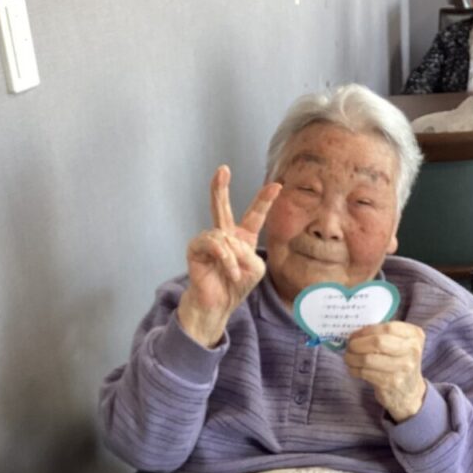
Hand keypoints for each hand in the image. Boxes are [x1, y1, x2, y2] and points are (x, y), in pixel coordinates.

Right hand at [178, 166, 280, 347]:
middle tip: (222, 169)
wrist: (218, 303)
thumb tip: (230, 244)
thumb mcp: (255, 268)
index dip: (265, 200)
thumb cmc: (237, 286)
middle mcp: (224, 235)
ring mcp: (209, 240)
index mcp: (242, 237)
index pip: (255, 215)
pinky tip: (227, 271)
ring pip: (225, 236)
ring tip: (234, 274)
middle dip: (220, 188)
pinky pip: (215, 244)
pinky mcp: (196, 248)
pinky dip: (225, 259)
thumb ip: (250, 252)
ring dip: (234, 258)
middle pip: (222, 207)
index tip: (277, 185)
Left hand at [345, 321, 426, 421]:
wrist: (409, 392)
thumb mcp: (401, 344)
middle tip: (349, 346)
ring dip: (352, 357)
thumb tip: (356, 334)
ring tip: (348, 357)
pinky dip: (354, 370)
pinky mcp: (391, 383)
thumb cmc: (400, 363)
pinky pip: (365, 373)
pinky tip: (353, 369)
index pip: (388, 328)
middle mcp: (412, 351)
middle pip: (377, 342)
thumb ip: (384, 334)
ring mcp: (403, 368)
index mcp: (415, 336)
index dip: (367, 330)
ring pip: (368, 359)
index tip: (355, 335)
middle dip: (357, 343)